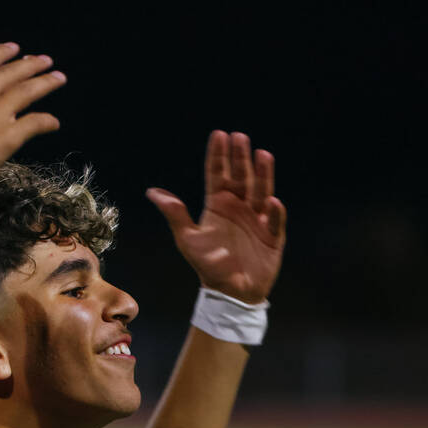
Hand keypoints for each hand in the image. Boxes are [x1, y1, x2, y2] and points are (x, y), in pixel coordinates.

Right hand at [0, 43, 64, 197]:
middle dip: (31, 64)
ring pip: (27, 91)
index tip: (14, 48)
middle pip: (10, 72)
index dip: (0, 52)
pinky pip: (35, 122)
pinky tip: (54, 123)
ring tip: (59, 78)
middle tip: (45, 61)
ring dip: (46, 83)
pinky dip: (47, 121)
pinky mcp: (8, 137)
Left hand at [147, 131, 286, 302]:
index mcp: (218, 206)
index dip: (218, 156)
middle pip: (240, 177)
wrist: (229, 292)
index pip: (218, 175)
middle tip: (239, 137)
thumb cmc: (208, 264)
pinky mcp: (272, 236)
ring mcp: (257, 220)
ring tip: (262, 155)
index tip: (219, 135)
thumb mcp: (187, 238)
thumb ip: (175, 214)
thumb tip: (152, 192)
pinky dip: (274, 212)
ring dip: (262, 175)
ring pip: (261, 192)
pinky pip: (275, 221)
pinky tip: (271, 201)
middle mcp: (239, 207)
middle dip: (240, 158)